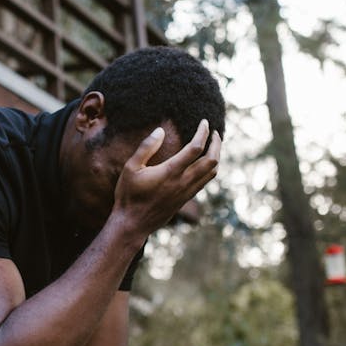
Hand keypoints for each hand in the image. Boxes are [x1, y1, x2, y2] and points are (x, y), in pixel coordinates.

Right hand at [113, 120, 220, 235]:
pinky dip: (210, 169)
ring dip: (216, 156)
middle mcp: (183, 181)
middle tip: (215, 132)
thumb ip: (146, 148)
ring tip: (213, 145)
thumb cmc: (129, 195)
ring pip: (212, 172)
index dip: (203, 133)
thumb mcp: (130, 168)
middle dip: (216, 143)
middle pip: (212, 160)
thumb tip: (160, 131)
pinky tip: (204, 164)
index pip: (196, 148)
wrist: (133, 223)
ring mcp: (187, 191)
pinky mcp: (186, 198)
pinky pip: (205, 181)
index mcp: (171, 171)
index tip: (205, 122)